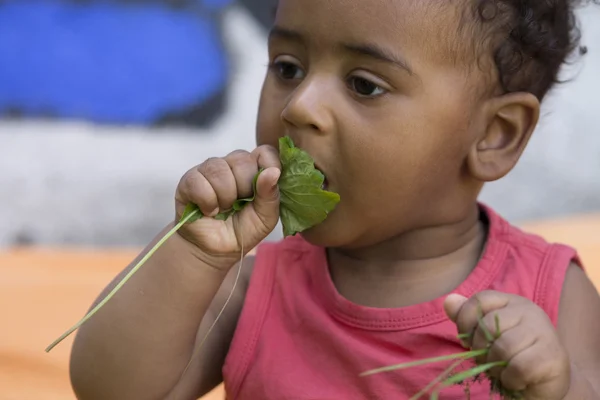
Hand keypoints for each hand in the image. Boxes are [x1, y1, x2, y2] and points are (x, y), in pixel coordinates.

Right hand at [175, 145, 280, 270]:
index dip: (268, 165)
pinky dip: (207, 201)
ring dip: (224, 197)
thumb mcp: (265, 218)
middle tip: (239, 205)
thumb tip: (273, 171)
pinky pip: (198, 181)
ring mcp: (209, 170)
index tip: (265, 187)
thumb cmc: (242, 230)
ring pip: (219, 169)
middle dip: (244, 188)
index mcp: (254, 170)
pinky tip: (209, 210)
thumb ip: (271, 195)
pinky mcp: (189, 180)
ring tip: (223, 210)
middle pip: (242, 159)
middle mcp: (232, 165)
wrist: (214, 250)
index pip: (265, 152)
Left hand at [444, 291, 570, 399]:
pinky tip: (516, 380)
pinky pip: (518, 367)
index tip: (467, 342)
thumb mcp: (487, 334)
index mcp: (511, 301)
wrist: (547, 379)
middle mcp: (529, 311)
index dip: (466, 321)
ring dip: (496, 367)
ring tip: (503, 371)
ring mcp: (543, 331)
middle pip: (488, 326)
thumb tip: (448, 301)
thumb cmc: (512, 353)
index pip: (480, 300)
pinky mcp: (552, 355)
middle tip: (489, 361)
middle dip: (481, 350)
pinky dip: (510, 379)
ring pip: (503, 348)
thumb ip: (467, 317)